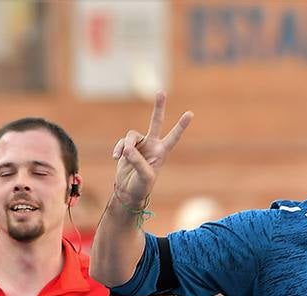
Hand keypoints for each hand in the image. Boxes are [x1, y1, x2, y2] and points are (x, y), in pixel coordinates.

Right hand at [110, 92, 192, 207]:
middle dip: (158, 107)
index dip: (181, 126)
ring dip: (126, 144)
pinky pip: (122, 142)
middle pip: (156, 122)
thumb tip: (128, 148)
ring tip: (123, 156)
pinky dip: (118, 148)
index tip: (190, 114)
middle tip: (161, 92)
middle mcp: (152, 145)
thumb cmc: (141, 187)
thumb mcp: (144, 176)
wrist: (128, 192)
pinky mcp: (127, 148)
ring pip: (132, 135)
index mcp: (161, 152)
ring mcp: (140, 145)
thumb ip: (137, 161)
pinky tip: (116, 158)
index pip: (173, 137)